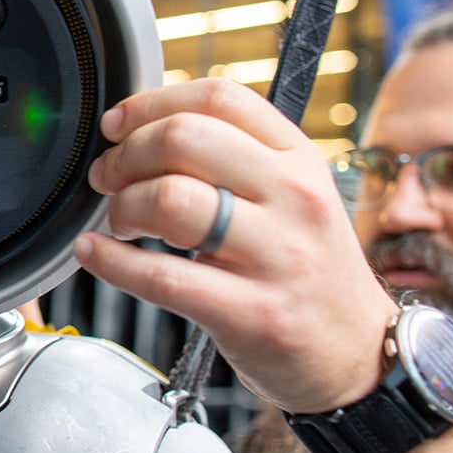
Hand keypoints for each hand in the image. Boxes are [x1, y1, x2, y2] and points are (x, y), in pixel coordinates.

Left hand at [72, 78, 395, 413]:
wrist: (359, 354)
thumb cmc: (308, 269)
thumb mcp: (293, 196)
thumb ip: (235, 157)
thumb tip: (145, 130)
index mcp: (299, 159)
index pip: (219, 98)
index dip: (151, 104)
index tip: (117, 125)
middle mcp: (294, 197)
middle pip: (184, 139)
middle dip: (125, 156)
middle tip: (107, 177)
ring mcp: (278, 256)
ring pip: (169, 200)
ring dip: (121, 207)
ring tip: (117, 222)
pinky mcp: (253, 313)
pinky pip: (163, 277)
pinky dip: (111, 262)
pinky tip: (93, 254)